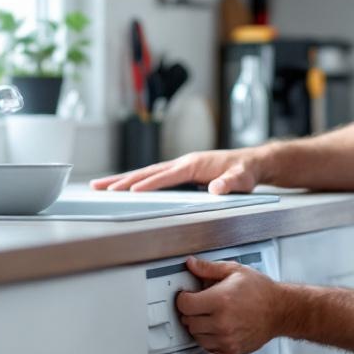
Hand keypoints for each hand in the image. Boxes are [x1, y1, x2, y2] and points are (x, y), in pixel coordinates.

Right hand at [89, 149, 263, 193]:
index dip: (149, 184)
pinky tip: (124, 188)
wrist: (252, 162)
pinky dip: (136, 181)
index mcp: (194, 164)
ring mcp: (181, 167)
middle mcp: (184, 163)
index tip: (131, 191)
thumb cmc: (246, 170)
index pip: (166, 175)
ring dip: (124, 180)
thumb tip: (217, 188)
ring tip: (100, 187)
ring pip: (147, 173)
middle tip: (100, 187)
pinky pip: (154, 176)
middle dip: (123, 180)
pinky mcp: (182, 172)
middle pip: (148, 172)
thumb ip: (230, 183)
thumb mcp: (242, 178)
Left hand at [175, 256, 287, 353]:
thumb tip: (191, 264)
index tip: (188, 296)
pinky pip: (209, 348)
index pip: (185, 305)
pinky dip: (210, 340)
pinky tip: (219, 328)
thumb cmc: (261, 291)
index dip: (184, 298)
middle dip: (192, 312)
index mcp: (220, 300)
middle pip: (188, 322)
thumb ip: (209, 268)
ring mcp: (226, 338)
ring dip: (200, 327)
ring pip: (197, 337)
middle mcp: (222, 321)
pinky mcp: (232, 349)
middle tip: (202, 305)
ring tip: (211, 316)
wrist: (280, 310)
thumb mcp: (235, 271)